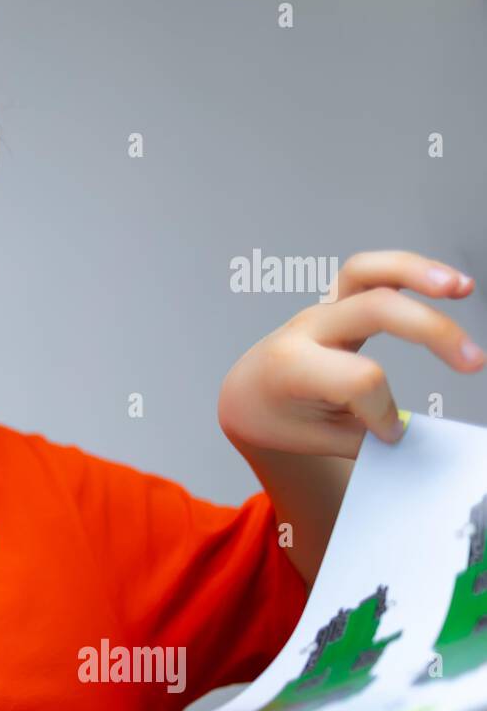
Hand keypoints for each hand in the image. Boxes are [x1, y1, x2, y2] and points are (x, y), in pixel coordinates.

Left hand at [218, 250, 482, 458]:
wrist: (247, 394)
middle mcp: (305, 330)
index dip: (383, 411)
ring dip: (418, 272)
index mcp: (291, 368)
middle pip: (374, 309)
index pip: (358, 379)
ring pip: (366, 270)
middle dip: (430, 331)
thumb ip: (364, 437)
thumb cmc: (277, 418)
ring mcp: (321, 311)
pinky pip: (370, 273)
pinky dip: (409, 271)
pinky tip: (450, 285)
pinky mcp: (335, 302)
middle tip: (473, 364)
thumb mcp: (315, 439)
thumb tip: (411, 433)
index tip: (387, 433)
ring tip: (461, 288)